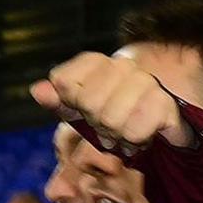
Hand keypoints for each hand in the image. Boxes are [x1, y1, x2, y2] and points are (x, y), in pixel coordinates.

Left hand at [33, 51, 189, 151]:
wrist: (159, 125)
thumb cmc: (113, 114)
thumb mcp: (78, 109)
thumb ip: (57, 100)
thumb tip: (38, 91)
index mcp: (96, 61)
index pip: (64, 82)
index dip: (70, 102)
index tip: (84, 108)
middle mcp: (122, 64)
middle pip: (88, 103)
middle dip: (95, 123)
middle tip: (107, 126)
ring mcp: (146, 81)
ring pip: (111, 119)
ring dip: (115, 135)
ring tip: (122, 133)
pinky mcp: (165, 102)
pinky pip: (134, 131)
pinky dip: (133, 141)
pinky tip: (140, 137)